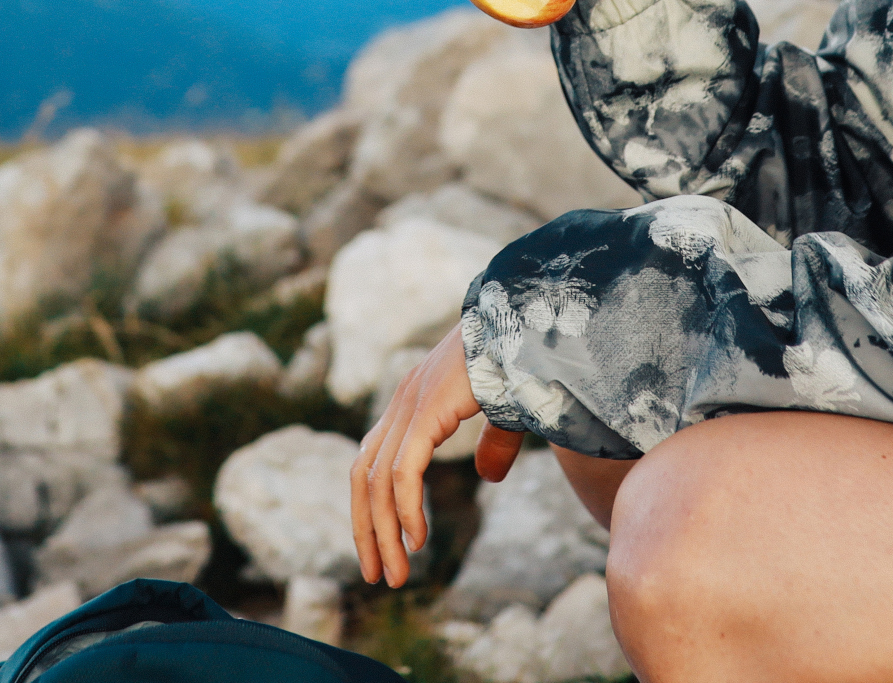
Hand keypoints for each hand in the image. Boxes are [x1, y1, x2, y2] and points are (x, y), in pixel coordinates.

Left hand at [349, 328, 525, 586]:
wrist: (529, 316)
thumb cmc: (522, 357)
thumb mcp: (504, 411)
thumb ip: (492, 443)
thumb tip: (488, 477)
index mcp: (411, 400)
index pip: (371, 462)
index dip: (369, 508)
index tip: (381, 549)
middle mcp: (401, 401)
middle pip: (363, 476)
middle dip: (366, 530)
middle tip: (378, 576)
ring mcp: (410, 403)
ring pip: (377, 480)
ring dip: (384, 532)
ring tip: (397, 573)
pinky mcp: (427, 409)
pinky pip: (404, 470)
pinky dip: (405, 509)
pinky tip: (417, 539)